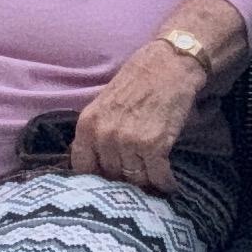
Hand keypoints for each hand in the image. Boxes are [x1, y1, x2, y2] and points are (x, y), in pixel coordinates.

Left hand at [73, 33, 209, 194]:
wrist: (169, 65)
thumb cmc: (137, 81)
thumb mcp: (103, 104)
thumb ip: (96, 133)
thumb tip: (96, 166)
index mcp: (87, 125)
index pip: (82, 168)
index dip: (96, 179)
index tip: (107, 183)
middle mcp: (104, 135)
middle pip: (111, 176)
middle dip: (123, 182)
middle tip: (135, 186)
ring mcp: (128, 142)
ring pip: (134, 179)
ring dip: (145, 184)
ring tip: (153, 186)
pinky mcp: (154, 145)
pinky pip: (157, 176)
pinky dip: (165, 183)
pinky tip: (169, 184)